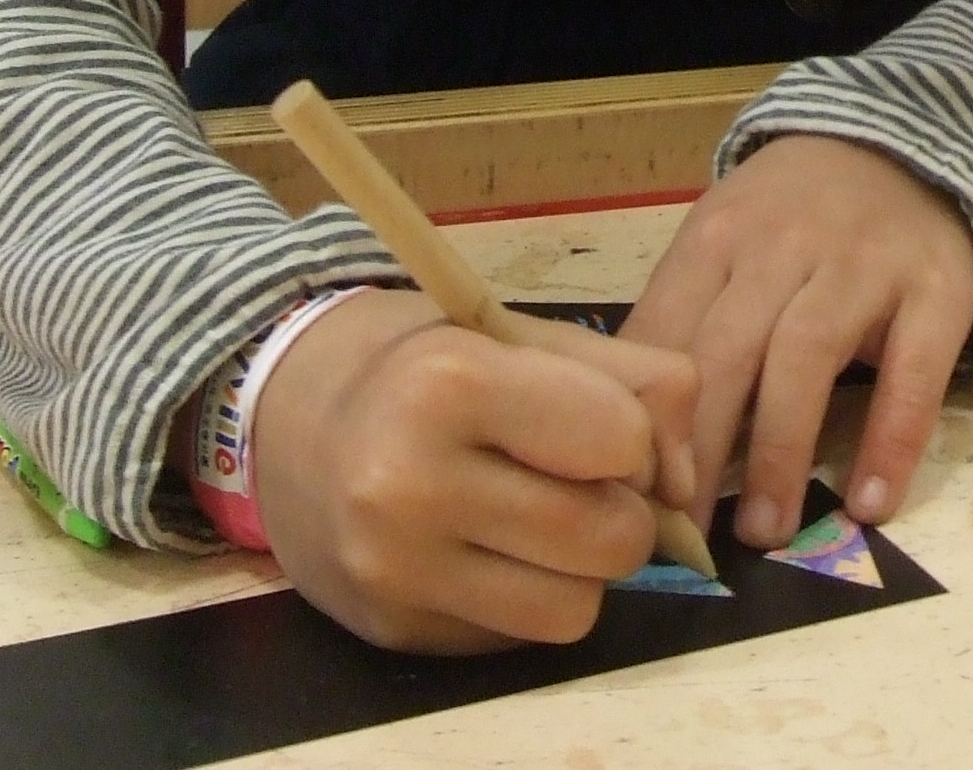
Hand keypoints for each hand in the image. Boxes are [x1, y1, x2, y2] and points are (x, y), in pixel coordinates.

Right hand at [252, 288, 700, 652]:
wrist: (286, 420)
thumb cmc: (426, 364)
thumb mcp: (525, 334)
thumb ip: (637, 383)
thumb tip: (686, 486)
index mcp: (447, 383)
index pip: (618, 441)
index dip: (628, 437)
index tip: (588, 421)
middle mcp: (409, 483)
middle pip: (609, 539)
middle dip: (619, 510)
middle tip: (575, 478)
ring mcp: (396, 569)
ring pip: (576, 610)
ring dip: (580, 569)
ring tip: (537, 519)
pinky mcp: (395, 629)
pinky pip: (520, 638)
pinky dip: (526, 596)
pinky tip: (485, 549)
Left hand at [622, 135, 972, 553]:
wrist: (902, 145)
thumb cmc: (791, 218)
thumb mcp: (723, 244)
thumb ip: (683, 318)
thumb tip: (622, 432)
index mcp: (716, 237)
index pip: (667, 333)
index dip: (646, 420)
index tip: (631, 495)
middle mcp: (783, 244)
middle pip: (727, 352)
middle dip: (701, 451)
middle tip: (686, 535)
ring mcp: (863, 263)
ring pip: (807, 357)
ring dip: (780, 453)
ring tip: (765, 533)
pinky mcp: (938, 286)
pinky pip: (913, 371)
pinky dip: (890, 440)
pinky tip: (869, 505)